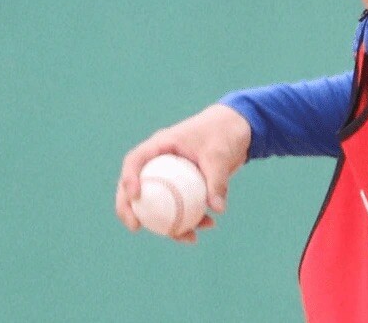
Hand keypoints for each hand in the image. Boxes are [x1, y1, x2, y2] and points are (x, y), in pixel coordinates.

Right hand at [115, 103, 251, 243]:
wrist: (239, 129)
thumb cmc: (224, 133)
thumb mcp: (220, 153)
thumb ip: (217, 179)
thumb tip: (217, 208)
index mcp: (161, 145)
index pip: (135, 160)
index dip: (128, 178)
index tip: (135, 196)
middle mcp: (160, 162)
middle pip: (134, 186)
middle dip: (129, 209)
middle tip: (135, 227)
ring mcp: (170, 176)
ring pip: (158, 203)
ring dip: (169, 223)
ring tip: (189, 237)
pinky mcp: (184, 187)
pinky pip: (181, 206)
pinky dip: (192, 218)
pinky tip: (209, 225)